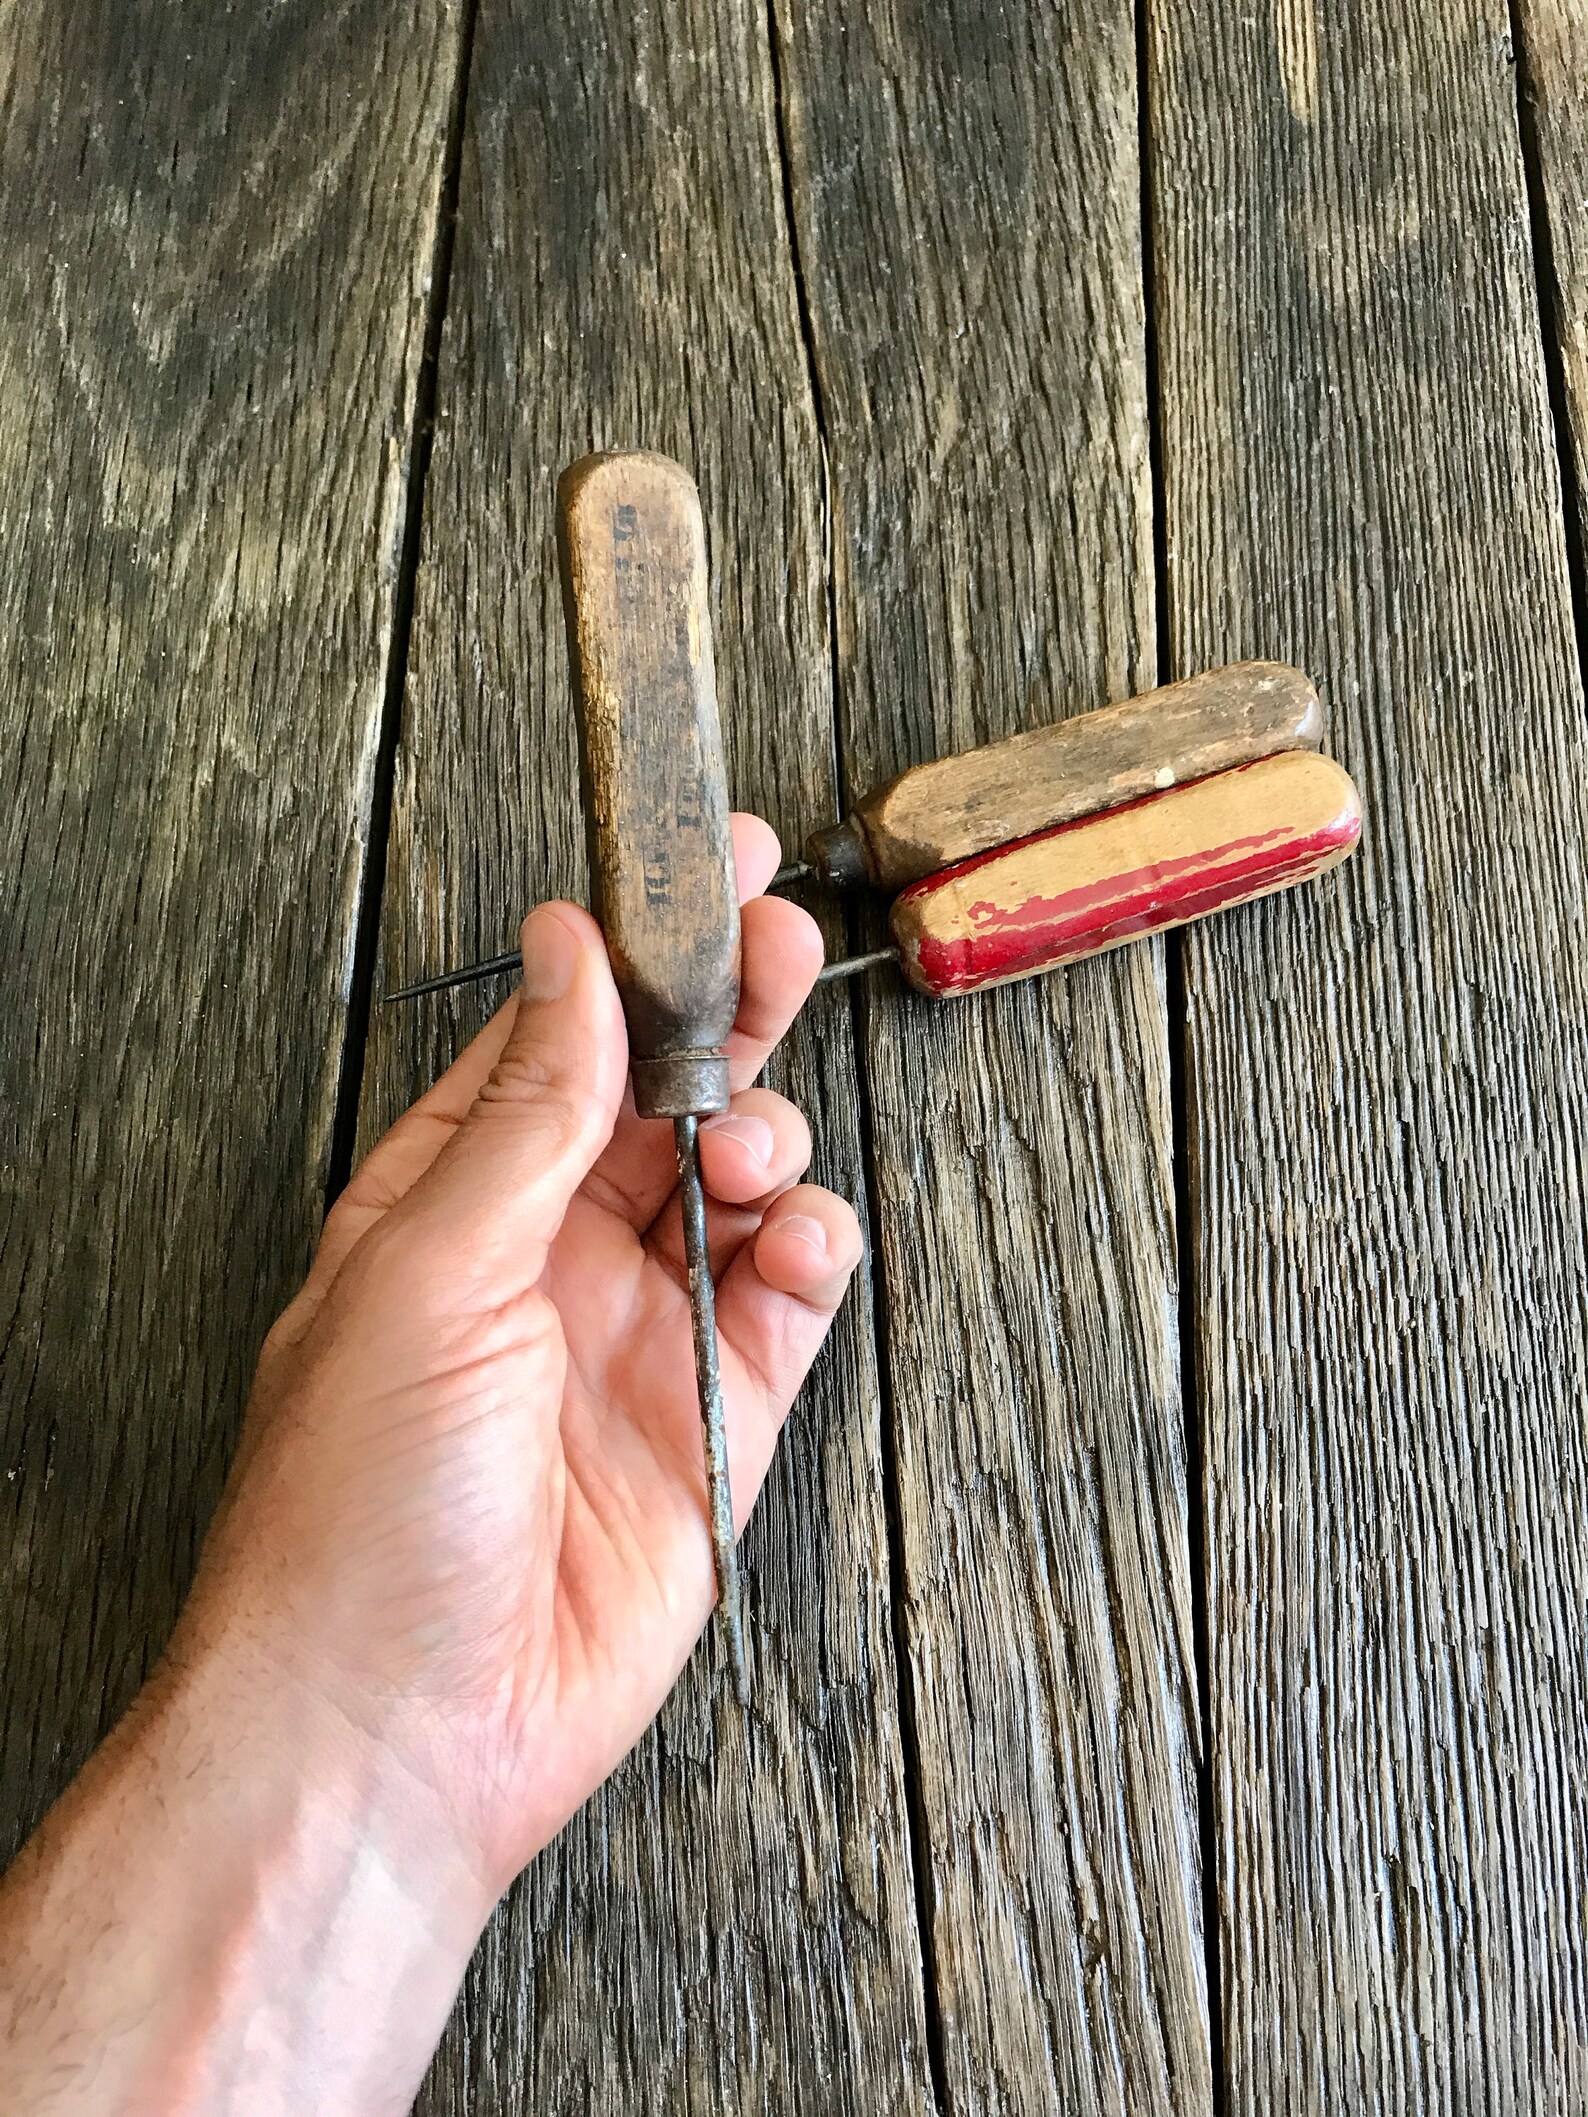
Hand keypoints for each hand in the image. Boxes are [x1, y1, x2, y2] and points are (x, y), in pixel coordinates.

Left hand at [177, 816, 860, 1895]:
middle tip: (772, 940)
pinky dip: (810, 1251)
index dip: (627, 956)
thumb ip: (527, 1110)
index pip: (555, 1043)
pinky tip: (789, 1239)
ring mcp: (635, 1337)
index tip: (691, 877)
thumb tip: (569, 957)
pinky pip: (788, 1297)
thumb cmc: (356, 1514)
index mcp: (449, 1207)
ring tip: (746, 1148)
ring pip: (735, 1184)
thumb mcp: (430, 1271)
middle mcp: (546, 1260)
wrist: (401, 1725)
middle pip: (659, 1096)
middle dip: (723, 1012)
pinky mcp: (715, 1420)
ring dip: (762, 1137)